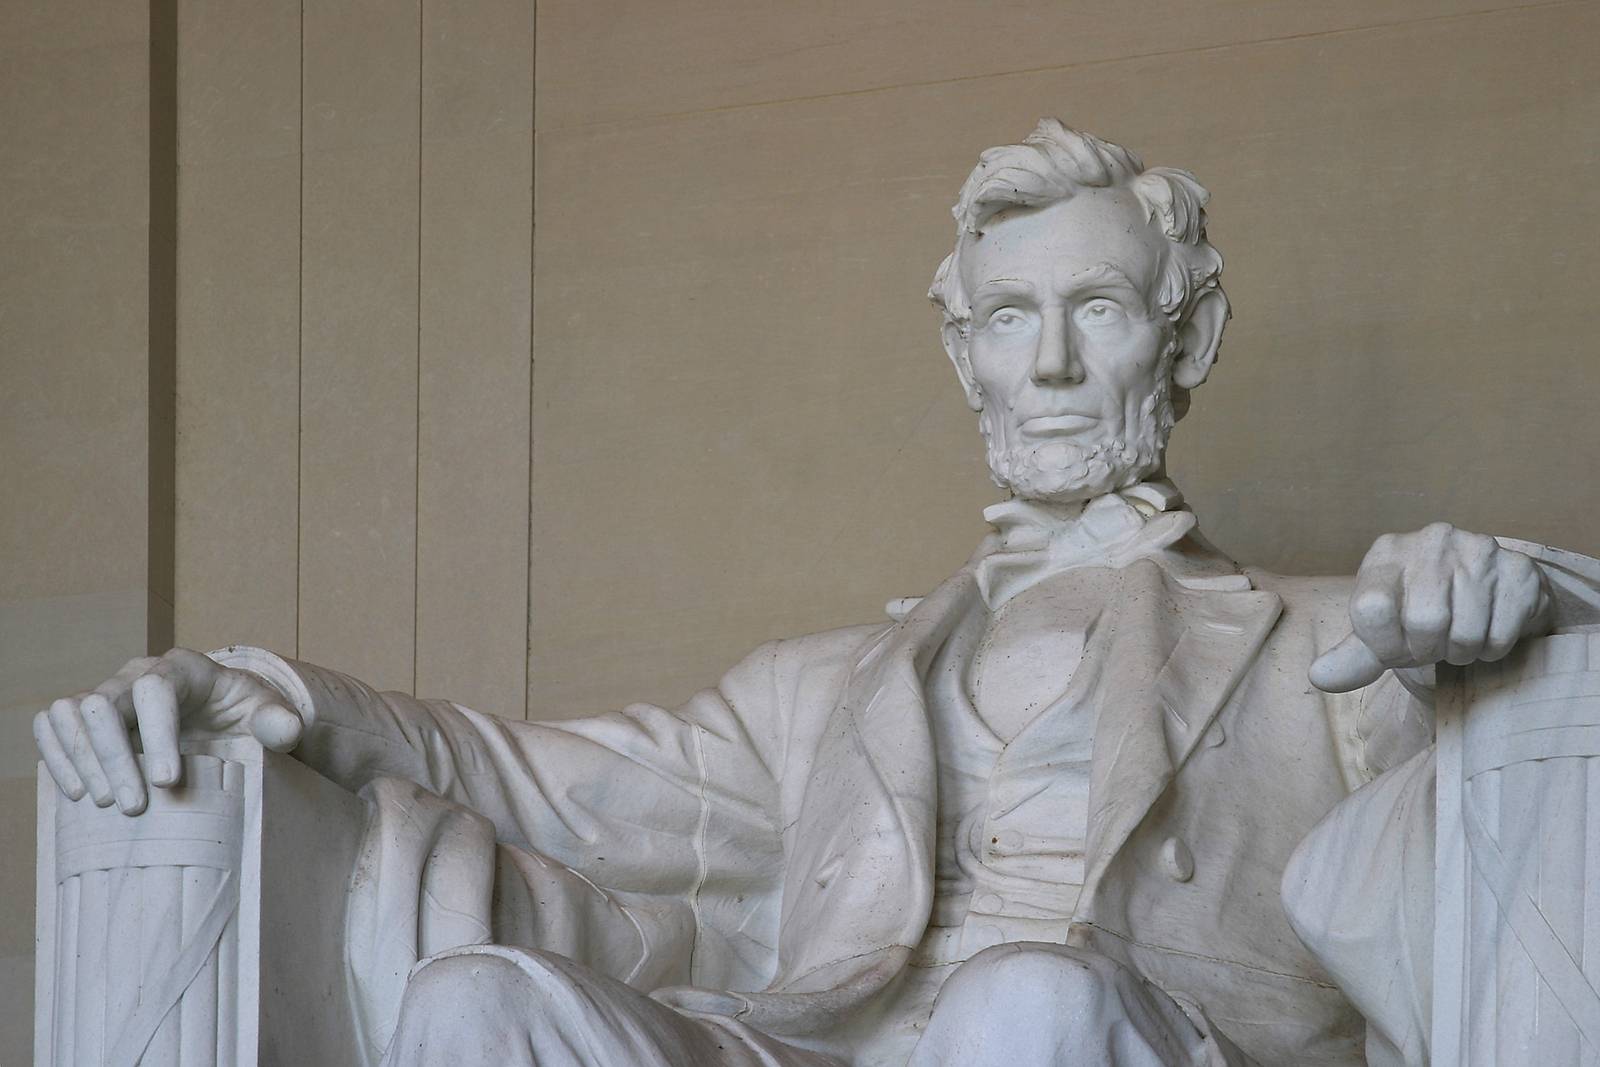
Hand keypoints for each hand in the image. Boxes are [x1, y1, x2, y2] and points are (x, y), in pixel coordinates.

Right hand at [32, 647, 304, 814]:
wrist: (219, 712)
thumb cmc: (241, 712)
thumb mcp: (268, 713)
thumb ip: (280, 721)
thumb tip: (288, 732)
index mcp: (183, 669)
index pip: (155, 688)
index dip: (157, 733)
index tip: (168, 782)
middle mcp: (136, 675)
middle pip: (104, 703)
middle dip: (115, 757)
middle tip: (134, 806)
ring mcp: (107, 693)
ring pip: (71, 712)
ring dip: (81, 759)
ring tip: (106, 803)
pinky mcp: (85, 716)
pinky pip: (52, 724)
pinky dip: (56, 755)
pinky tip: (77, 792)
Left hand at [1310, 523, 1551, 692]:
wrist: (1486, 591)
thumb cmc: (1421, 610)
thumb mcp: (1381, 629)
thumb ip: (1352, 656)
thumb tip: (1319, 677)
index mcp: (1387, 552)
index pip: (1371, 609)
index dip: (1383, 645)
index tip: (1394, 649)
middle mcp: (1432, 541)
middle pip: (1424, 622)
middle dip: (1426, 650)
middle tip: (1431, 645)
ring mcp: (1480, 550)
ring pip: (1465, 633)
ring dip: (1460, 652)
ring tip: (1457, 638)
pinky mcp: (1518, 570)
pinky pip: (1499, 636)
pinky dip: (1490, 650)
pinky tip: (1485, 631)